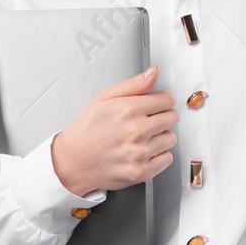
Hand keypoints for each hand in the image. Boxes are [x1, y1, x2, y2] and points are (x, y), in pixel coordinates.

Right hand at [50, 65, 177, 196]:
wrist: (72, 161)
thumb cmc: (87, 130)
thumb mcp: (104, 98)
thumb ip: (134, 85)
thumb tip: (153, 72)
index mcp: (128, 109)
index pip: (167, 99)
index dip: (161, 100)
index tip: (155, 105)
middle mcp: (136, 131)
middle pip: (172, 118)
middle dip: (162, 117)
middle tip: (146, 122)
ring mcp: (139, 153)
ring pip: (171, 139)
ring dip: (160, 137)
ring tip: (141, 138)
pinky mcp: (141, 172)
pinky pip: (167, 159)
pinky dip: (158, 156)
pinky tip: (142, 152)